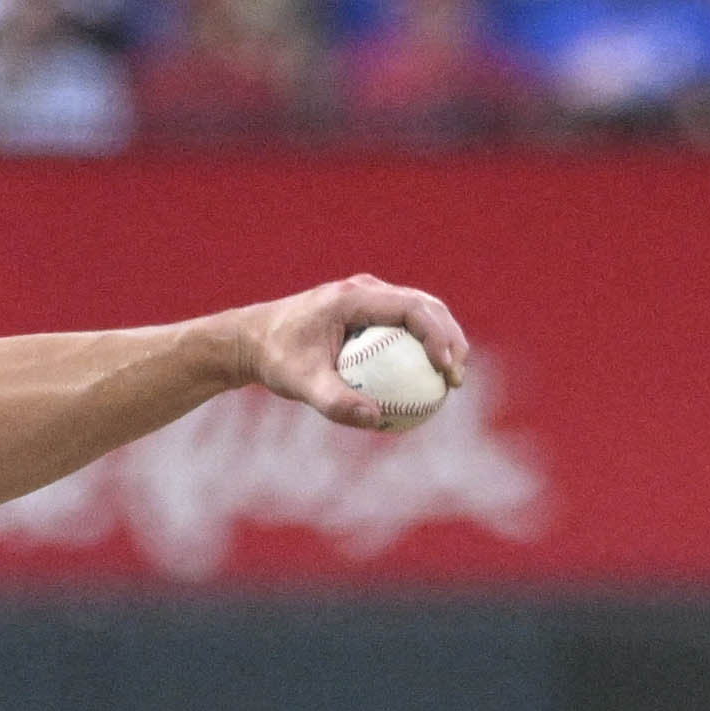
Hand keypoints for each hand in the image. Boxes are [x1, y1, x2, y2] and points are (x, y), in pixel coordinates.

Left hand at [236, 276, 471, 432]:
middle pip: (425, 305)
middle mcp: (365, 290)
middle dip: (451, 338)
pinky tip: (427, 379)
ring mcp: (368, 298)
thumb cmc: (276, 359)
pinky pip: (403, 325)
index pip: (411, 308)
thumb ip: (336, 402)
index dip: (437, 335)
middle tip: (458, 377)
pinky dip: (421, 346)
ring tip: (452, 378)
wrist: (252, 339)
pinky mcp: (367, 311)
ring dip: (442, 339)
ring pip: (419, 312)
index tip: (447, 369)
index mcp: (353, 298)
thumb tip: (376, 420)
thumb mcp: (301, 384)